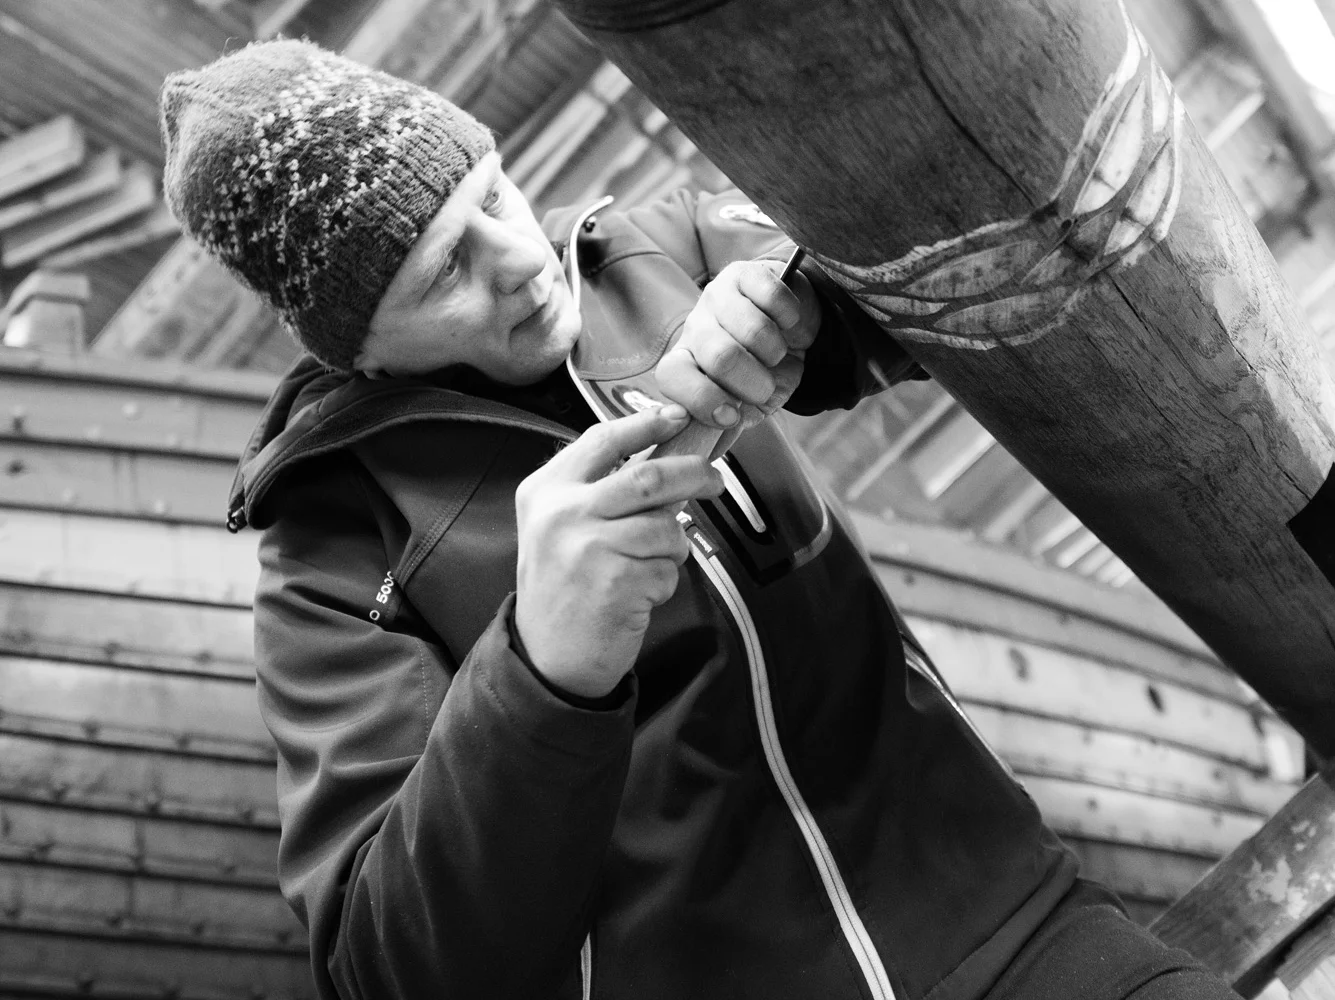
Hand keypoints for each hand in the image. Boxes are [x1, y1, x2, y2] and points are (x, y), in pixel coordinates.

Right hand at [513, 405, 724, 698]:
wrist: (547, 657)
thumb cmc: (564, 586)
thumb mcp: (561, 525)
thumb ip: (601, 489)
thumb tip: (666, 456)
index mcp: (546, 491)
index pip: (602, 440)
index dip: (646, 425)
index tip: (679, 417)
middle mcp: (563, 513)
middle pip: (649, 477)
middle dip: (694, 474)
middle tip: (714, 480)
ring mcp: (590, 548)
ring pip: (665, 527)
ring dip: (672, 546)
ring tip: (648, 564)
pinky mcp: (617, 582)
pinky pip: (666, 568)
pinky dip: (663, 580)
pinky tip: (636, 595)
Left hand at [656, 258, 820, 453]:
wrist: (792, 331)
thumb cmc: (762, 372)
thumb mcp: (744, 407)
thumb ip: (724, 431)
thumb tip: (702, 467)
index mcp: (685, 362)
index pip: (673, 377)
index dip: (703, 400)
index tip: (732, 416)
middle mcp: (696, 327)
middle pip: (719, 355)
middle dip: (753, 381)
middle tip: (764, 385)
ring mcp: (719, 295)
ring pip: (752, 330)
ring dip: (776, 352)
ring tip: (776, 354)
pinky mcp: (750, 272)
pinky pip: (775, 299)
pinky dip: (791, 320)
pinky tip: (787, 324)